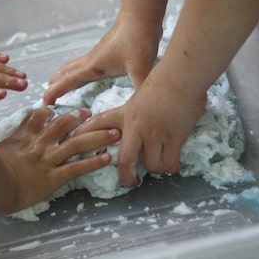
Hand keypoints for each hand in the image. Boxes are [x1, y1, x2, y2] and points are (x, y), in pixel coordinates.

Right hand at [0, 107, 120, 211]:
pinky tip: (106, 158)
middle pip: (63, 125)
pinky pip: (77, 168)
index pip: (39, 117)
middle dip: (79, 118)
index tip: (59, 107)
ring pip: (76, 144)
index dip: (50, 112)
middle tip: (92, 113)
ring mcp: (48, 160)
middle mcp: (40, 144)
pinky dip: (93, 162)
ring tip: (113, 132)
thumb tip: (9, 139)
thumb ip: (7, 142)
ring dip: (97, 137)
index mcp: (24, 136)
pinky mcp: (54, 177)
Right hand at [44, 11, 160, 104]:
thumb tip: (140, 109)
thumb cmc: (138, 39)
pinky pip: (83, 64)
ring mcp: (97, 54)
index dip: (55, 92)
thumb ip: (141, 89)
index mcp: (94, 66)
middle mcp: (91, 60)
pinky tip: (85, 75)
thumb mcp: (141, 67)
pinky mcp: (105, 50)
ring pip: (73, 66)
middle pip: (65, 72)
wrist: (141, 15)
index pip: (68, 81)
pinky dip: (76, 71)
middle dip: (54, 85)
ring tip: (57, 85)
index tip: (43, 103)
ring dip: (63, 76)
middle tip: (47, 99)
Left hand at [73, 64, 206, 186]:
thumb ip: (139, 107)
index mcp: (127, 112)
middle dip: (126, 176)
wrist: (181, 76)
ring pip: (151, 165)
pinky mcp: (173, 139)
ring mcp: (155, 135)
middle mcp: (137, 127)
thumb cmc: (165, 77)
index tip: (77, 140)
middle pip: (125, 160)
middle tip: (130, 181)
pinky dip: (172, 167)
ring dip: (156, 168)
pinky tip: (174, 165)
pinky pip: (170, 163)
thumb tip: (142, 113)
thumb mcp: (143, 91)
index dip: (86, 133)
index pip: (100, 122)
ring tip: (159, 166)